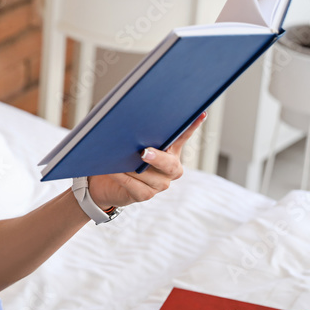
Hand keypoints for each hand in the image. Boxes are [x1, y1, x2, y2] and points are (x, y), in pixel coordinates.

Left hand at [88, 113, 205, 209]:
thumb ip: (138, 136)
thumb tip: (133, 124)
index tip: (201, 114)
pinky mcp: (145, 195)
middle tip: (143, 152)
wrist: (107, 182)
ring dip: (131, 168)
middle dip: (157, 158)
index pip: (183, 137)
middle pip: (169, 164)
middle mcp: (170, 169)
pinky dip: (123, 178)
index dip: (192, 127)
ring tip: (116, 159)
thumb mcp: (132, 144)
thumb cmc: (122, 158)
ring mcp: (160, 184)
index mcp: (170, 152)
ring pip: (148, 176)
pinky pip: (135, 186)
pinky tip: (114, 171)